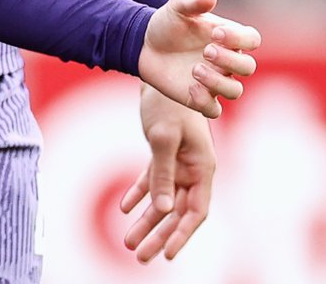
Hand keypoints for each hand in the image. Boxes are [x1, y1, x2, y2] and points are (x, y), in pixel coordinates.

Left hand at [121, 86, 215, 261]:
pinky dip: (138, 194)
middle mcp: (193, 168)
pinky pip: (152, 180)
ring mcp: (178, 162)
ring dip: (146, 220)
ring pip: (162, 200)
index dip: (182, 235)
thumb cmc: (168, 101)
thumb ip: (163, 174)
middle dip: (158, 235)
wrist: (159, 68)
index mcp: (202, 166)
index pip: (196, 211)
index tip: (167, 254)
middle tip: (139, 256)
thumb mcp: (163, 137)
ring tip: (127, 241)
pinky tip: (124, 207)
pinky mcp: (162, 152)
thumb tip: (162, 210)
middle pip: (177, 212)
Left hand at [139, 0, 259, 118]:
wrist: (143, 44)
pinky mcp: (199, 98)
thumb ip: (193, 2)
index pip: (252, 39)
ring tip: (195, 69)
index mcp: (226, 37)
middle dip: (230, 60)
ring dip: (218, 82)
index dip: (240, 39)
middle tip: (206, 51)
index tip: (216, 33)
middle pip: (248, 67)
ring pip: (235, 91)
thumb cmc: (166, 23)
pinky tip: (190, 88)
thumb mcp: (176, 7)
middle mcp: (226, 61)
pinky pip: (213, 110)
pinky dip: (205, 102)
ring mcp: (214, 81)